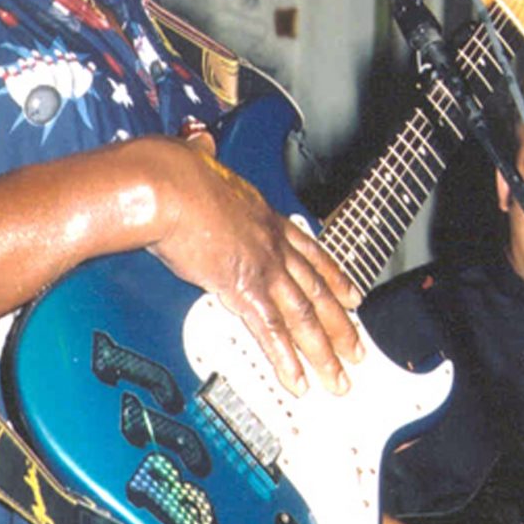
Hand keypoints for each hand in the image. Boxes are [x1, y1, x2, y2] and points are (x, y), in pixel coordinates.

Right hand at [150, 138, 363, 396]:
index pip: (309, 251)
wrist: (166, 185)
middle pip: (316, 290)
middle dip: (340, 325)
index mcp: (262, 214)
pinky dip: (285, 359)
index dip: (334, 276)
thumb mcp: (196, 160)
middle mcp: (270, 242)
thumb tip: (198, 143)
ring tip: (337, 379)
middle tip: (357, 351)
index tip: (353, 295)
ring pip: (303, 317)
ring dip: (322, 352)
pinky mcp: (241, 287)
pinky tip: (297, 380)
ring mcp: (260, 266)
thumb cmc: (174, 171)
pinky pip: (270, 330)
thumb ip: (203, 157)